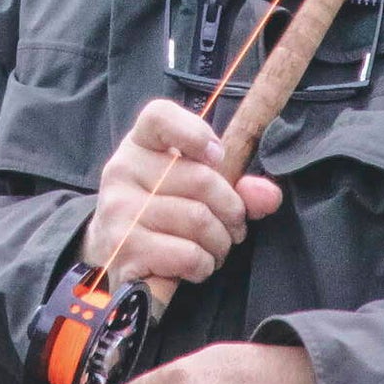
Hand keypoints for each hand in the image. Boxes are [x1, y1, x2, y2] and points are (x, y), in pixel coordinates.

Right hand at [83, 100, 283, 285]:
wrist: (114, 257)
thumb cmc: (163, 216)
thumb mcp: (195, 191)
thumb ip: (236, 187)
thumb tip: (268, 195)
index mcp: (140, 145)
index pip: (160, 117)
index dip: (195, 132)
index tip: (218, 157)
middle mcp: (123, 170)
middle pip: (201, 179)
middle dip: (232, 211)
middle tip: (233, 228)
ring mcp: (120, 208)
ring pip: (199, 220)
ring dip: (220, 243)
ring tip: (213, 248)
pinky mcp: (124, 246)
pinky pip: (188, 253)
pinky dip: (203, 265)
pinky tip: (194, 265)